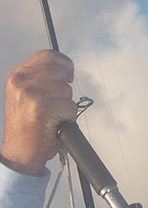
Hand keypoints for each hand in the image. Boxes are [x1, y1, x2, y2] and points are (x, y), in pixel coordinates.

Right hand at [1, 50, 76, 174]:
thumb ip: (40, 80)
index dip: (64, 64)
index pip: (47, 56)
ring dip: (66, 106)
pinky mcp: (41, 107)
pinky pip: (70, 107)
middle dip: (65, 90)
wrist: (20, 151)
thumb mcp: (26, 95)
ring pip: (67, 91)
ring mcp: (31, 93)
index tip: (68, 75)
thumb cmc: (28, 126)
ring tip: (52, 116)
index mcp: (17, 76)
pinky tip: (55, 124)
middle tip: (56, 104)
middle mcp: (21, 81)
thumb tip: (64, 71)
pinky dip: (68, 117)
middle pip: (61, 73)